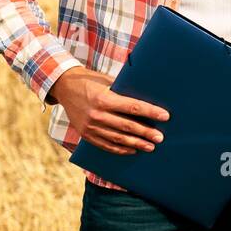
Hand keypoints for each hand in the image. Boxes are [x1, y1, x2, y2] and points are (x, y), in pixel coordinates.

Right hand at [49, 66, 169, 154]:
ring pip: (117, 138)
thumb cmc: (92, 81)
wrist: (65, 87)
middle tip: (161, 137)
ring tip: (150, 147)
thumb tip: (149, 95)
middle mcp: (97, 114)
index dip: (150, 112)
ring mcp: (90, 127)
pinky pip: (105, 145)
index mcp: (104, 99)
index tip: (165, 116)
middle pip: (127, 126)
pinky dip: (120, 149)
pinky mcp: (86, 134)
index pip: (133, 107)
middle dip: (146, 132)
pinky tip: (132, 150)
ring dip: (136, 144)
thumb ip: (124, 90)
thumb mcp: (108, 81)